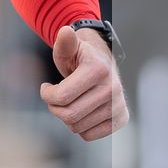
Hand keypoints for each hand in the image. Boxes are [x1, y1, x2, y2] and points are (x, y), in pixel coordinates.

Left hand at [40, 25, 126, 141]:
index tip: (46, 88)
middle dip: (55, 108)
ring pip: (78, 128)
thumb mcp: (69, 49)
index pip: (61, 97)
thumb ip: (64, 42)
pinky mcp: (121, 118)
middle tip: (55, 99)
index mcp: (98, 69)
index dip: (46, 95)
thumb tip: (65, 32)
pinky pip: (89, 135)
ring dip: (67, 118)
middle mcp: (112, 87)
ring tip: (70, 103)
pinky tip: (82, 112)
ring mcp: (119, 104)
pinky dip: (80, 128)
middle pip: (69, 116)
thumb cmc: (80, 59)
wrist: (103, 65)